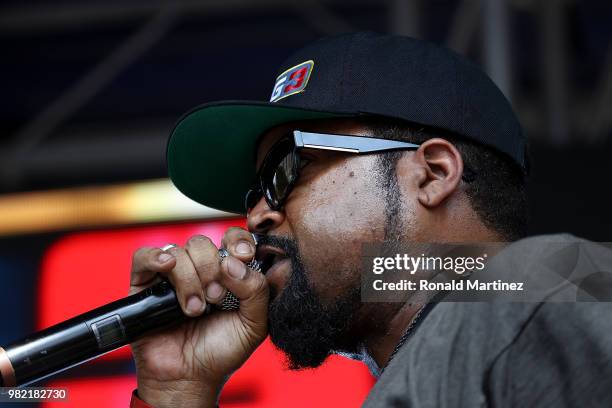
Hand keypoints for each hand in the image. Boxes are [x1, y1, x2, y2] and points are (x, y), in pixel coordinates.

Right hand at [129, 228, 268, 407]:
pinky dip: (156, 257)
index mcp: (228, 272)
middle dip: (211, 269)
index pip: (233, 238)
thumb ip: (257, 290)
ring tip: (193, 310)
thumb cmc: (221, 351)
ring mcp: (172, 275)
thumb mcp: (254, 323)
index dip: (238, 242)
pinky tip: (167, 268)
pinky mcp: (144, 284)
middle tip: (215, 298)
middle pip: (203, 243)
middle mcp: (200, 269)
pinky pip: (145, 256)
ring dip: (189, 280)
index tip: (243, 257)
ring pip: (179, 251)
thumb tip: (233, 262)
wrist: (189, 378)